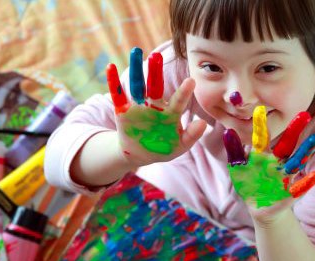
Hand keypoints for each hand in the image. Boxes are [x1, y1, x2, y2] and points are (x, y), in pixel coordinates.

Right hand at [107, 47, 205, 166]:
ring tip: (136, 51)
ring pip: (137, 85)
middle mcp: (155, 105)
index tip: (191, 81)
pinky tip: (111, 67)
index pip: (179, 101)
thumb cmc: (164, 148)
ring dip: (136, 69)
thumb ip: (191, 136)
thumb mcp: (180, 146)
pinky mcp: (123, 111)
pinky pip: (118, 95)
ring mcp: (139, 107)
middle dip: (156, 71)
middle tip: (157, 56)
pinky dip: (113, 82)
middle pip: (156, 85)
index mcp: (171, 113)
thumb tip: (203, 123)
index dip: (184, 92)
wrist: (141, 154)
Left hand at [223, 106, 314, 222]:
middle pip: (287, 143)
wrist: (260, 207)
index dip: (261, 124)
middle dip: (295, 130)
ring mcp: (286, 175)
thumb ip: (234, 151)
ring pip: (297, 161)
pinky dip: (307, 182)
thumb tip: (228, 131)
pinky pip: (300, 186)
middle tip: (304, 114)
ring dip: (306, 151)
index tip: (260, 109)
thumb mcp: (238, 168)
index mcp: (263, 154)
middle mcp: (277, 161)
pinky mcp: (291, 192)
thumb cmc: (249, 183)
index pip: (263, 136)